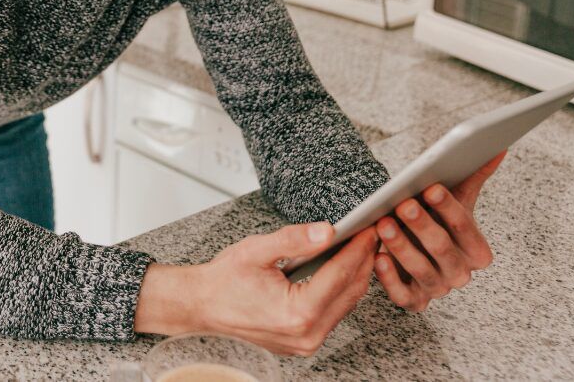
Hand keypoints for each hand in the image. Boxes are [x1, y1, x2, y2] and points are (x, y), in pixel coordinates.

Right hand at [184, 222, 378, 356]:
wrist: (201, 306)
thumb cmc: (223, 281)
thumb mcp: (256, 250)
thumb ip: (294, 240)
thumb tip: (328, 231)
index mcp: (297, 313)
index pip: (340, 275)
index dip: (358, 248)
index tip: (370, 229)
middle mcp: (306, 335)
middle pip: (350, 292)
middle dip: (363, 260)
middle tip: (372, 233)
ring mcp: (306, 343)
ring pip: (346, 305)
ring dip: (355, 276)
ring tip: (361, 248)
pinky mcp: (303, 343)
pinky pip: (333, 314)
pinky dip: (341, 291)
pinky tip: (342, 270)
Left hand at [373, 150, 505, 311]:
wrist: (415, 251)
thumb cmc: (436, 222)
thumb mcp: (455, 201)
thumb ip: (474, 176)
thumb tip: (497, 148)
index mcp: (478, 251)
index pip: (465, 229)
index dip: (449, 208)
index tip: (431, 187)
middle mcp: (461, 274)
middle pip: (443, 249)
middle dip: (423, 225)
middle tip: (403, 204)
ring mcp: (437, 289)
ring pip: (421, 270)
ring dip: (402, 246)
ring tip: (383, 223)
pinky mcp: (414, 302)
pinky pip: (403, 295)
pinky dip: (389, 278)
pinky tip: (377, 257)